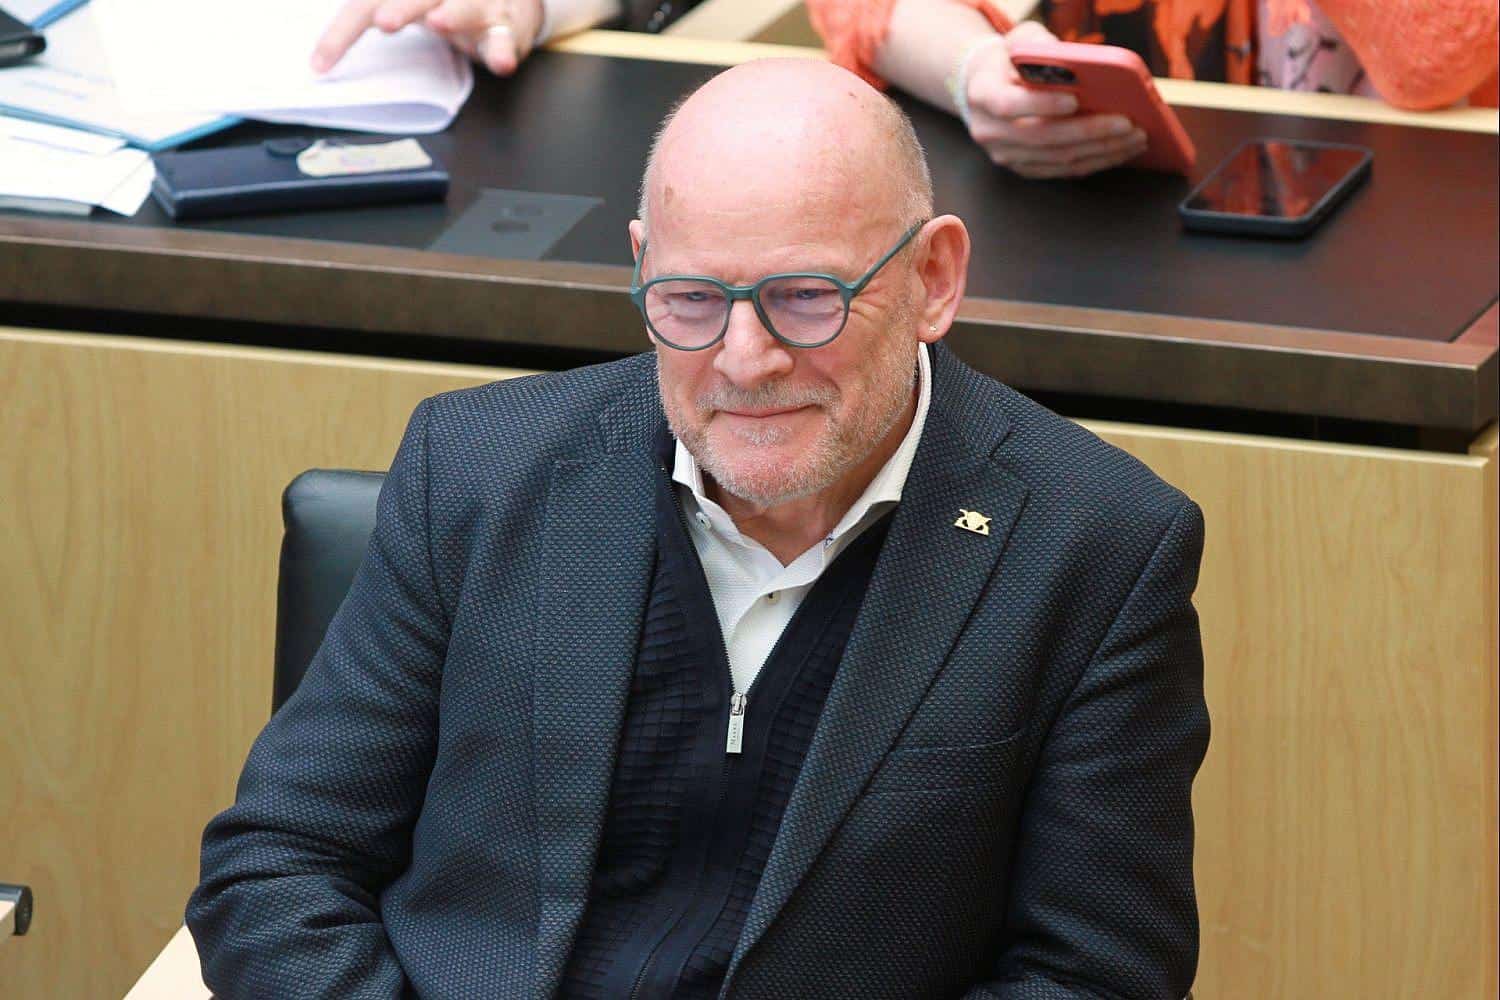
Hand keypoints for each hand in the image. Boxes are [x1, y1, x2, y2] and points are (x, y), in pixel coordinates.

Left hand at [312, 0, 543, 76]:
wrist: (510, 1)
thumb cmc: (448, 6)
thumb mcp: (405, 7)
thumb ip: (370, 15)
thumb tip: (320, 53)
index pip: (366, 5)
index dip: (341, 34)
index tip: (320, 65)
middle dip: (402, 8)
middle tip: (384, 22)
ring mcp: (477, 5)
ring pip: (466, 6)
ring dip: (454, 14)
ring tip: (440, 21)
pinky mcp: (507, 26)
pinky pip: (505, 40)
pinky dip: (503, 50)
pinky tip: (501, 61)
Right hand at [963, 22, 1146, 178]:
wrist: (988, 86)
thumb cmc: (1011, 60)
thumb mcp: (1019, 40)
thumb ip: (1041, 46)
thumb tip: (1075, 62)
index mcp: (983, 95)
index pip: (1009, 105)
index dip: (1041, 105)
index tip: (1075, 100)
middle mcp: (989, 131)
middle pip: (1042, 137)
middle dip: (1088, 131)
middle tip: (1127, 123)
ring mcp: (1006, 155)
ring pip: (1057, 159)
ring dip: (1100, 151)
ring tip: (1135, 138)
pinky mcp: (1024, 169)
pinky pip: (1063, 171)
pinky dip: (1095, 162)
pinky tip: (1121, 150)